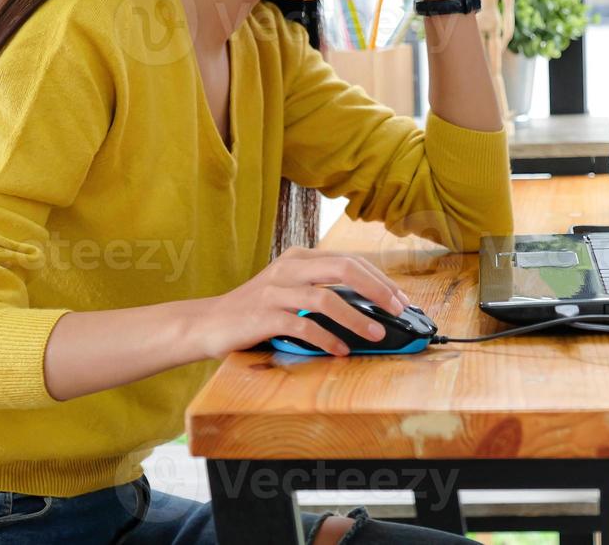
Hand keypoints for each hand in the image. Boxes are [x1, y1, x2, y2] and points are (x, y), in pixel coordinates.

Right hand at [190, 246, 414, 358]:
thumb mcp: (290, 290)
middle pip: (344, 269)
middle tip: (398, 310)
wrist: (207, 323)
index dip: (380, 279)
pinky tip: (340, 350)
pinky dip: (326, 338)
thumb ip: (321, 290)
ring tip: (376, 334)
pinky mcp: (263, 316)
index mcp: (299, 257)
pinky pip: (302, 325)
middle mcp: (289, 267)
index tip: (401, 299)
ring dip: (356, 318)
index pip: (350, 261)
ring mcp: (275, 291)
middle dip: (378, 290)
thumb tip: (370, 308)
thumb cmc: (255, 311)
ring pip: (326, 297)